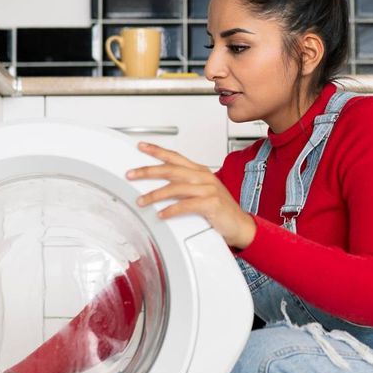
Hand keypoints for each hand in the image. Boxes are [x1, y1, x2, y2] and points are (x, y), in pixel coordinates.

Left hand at [127, 142, 256, 248]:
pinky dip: (171, 210)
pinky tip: (161, 214)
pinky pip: (186, 205)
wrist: (241, 225)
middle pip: (171, 170)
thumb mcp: (203, 192)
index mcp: (200, 171)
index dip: (157, 151)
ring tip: (142, 201)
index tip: (141, 147)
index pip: (175, 157)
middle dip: (148, 171)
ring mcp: (208, 190)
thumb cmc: (221, 210)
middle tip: (131, 174)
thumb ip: (185, 186)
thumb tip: (161, 185)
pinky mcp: (211, 204)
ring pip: (175, 188)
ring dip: (155, 195)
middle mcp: (204, 177)